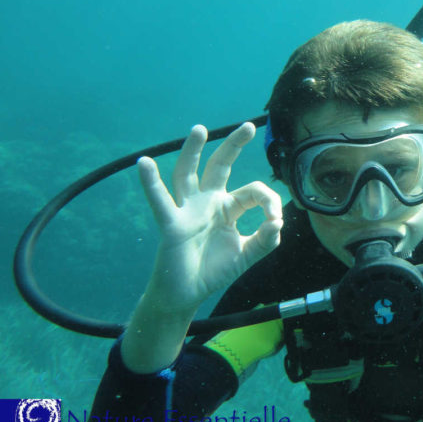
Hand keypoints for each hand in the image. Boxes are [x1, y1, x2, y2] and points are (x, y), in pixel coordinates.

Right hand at [137, 122, 281, 312]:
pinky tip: (144, 163)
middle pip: (219, 166)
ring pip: (188, 174)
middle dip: (233, 146)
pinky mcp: (172, 223)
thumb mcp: (246, 255)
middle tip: (249, 126)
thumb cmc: (214, 271)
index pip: (252, 192)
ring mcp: (188, 210)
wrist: (187, 294)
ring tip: (200, 129)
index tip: (275, 221)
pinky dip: (150, 182)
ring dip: (192, 151)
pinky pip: (160, 200)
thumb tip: (278, 222)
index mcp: (227, 208)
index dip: (268, 202)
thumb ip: (264, 241)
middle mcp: (207, 202)